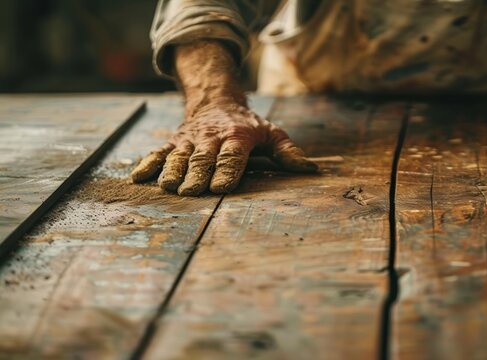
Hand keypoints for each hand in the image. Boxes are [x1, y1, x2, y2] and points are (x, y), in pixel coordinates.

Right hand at [130, 102, 316, 195]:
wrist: (215, 100)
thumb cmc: (248, 125)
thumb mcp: (271, 133)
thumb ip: (288, 152)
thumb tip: (310, 169)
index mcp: (237, 137)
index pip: (232, 156)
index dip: (226, 170)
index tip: (221, 187)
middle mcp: (211, 138)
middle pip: (202, 158)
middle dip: (196, 175)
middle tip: (190, 192)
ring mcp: (189, 140)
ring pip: (179, 156)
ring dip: (172, 171)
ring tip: (168, 187)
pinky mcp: (173, 143)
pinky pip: (158, 153)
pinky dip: (148, 164)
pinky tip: (138, 178)